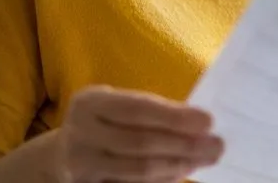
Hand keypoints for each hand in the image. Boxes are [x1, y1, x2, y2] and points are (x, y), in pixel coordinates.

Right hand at [54, 85, 223, 182]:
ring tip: (203, 159)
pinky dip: (161, 180)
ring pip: (138, 169)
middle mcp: (81, 132)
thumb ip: (149, 110)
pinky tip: (181, 172)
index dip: (174, 116)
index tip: (208, 121)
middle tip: (216, 146)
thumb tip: (199, 123)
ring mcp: (81, 164)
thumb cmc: (104, 122)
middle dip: (183, 145)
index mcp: (90, 102)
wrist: (61, 155)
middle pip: (140, 142)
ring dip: (177, 166)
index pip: (138, 108)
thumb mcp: (115, 105)